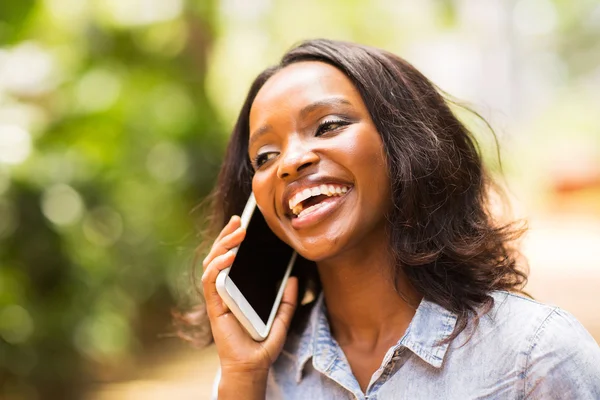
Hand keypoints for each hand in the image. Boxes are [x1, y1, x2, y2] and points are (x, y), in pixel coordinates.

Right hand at [201, 215, 297, 377]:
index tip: (244, 222)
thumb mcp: (281, 318)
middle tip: (240, 220)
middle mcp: (225, 290)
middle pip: (219, 256)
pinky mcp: (214, 306)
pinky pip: (211, 282)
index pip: (231, 258)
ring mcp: (218, 298)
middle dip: (227, 235)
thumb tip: (293, 278)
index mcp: (238, 289)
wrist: (253, 367)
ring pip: (212, 264)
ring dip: (222, 245)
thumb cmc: (262, 345)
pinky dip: (217, 266)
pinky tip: (229, 256)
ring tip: (237, 232)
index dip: (233, 239)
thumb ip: (286, 299)